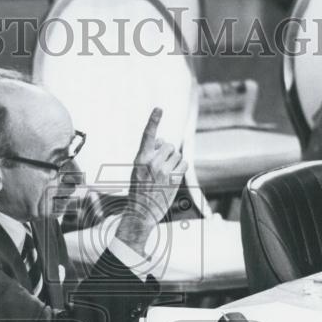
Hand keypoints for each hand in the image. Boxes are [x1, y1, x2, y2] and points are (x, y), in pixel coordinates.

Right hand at [115, 108, 187, 254]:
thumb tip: (164, 140)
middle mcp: (151, 163)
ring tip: (165, 174)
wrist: (141, 212)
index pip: (147, 136)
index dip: (153, 121)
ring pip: (176, 155)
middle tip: (160, 166)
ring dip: (174, 161)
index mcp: (140, 159)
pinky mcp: (173, 180)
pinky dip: (180, 168)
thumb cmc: (139, 189)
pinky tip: (172, 177)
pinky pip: (183, 164)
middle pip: (168, 145)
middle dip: (167, 153)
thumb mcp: (138, 169)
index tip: (159, 108)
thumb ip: (149, 154)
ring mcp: (163, 171)